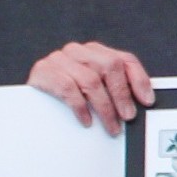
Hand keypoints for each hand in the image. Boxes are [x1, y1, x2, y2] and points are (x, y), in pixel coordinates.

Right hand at [28, 42, 153, 133]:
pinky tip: (87, 120)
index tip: (147, 101)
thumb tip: (142, 103)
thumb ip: (114, 89)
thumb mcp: (94, 89)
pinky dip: (81, 107)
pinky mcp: (43, 71)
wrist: (29, 99)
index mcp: (95, 51)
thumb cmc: (67, 95)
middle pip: (110, 67)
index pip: (125, 59)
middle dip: (122, 95)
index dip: (139, 80)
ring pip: (91, 79)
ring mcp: (59, 59)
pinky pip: (68, 88)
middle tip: (128, 117)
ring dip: (105, 107)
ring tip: (111, 125)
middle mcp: (78, 51)